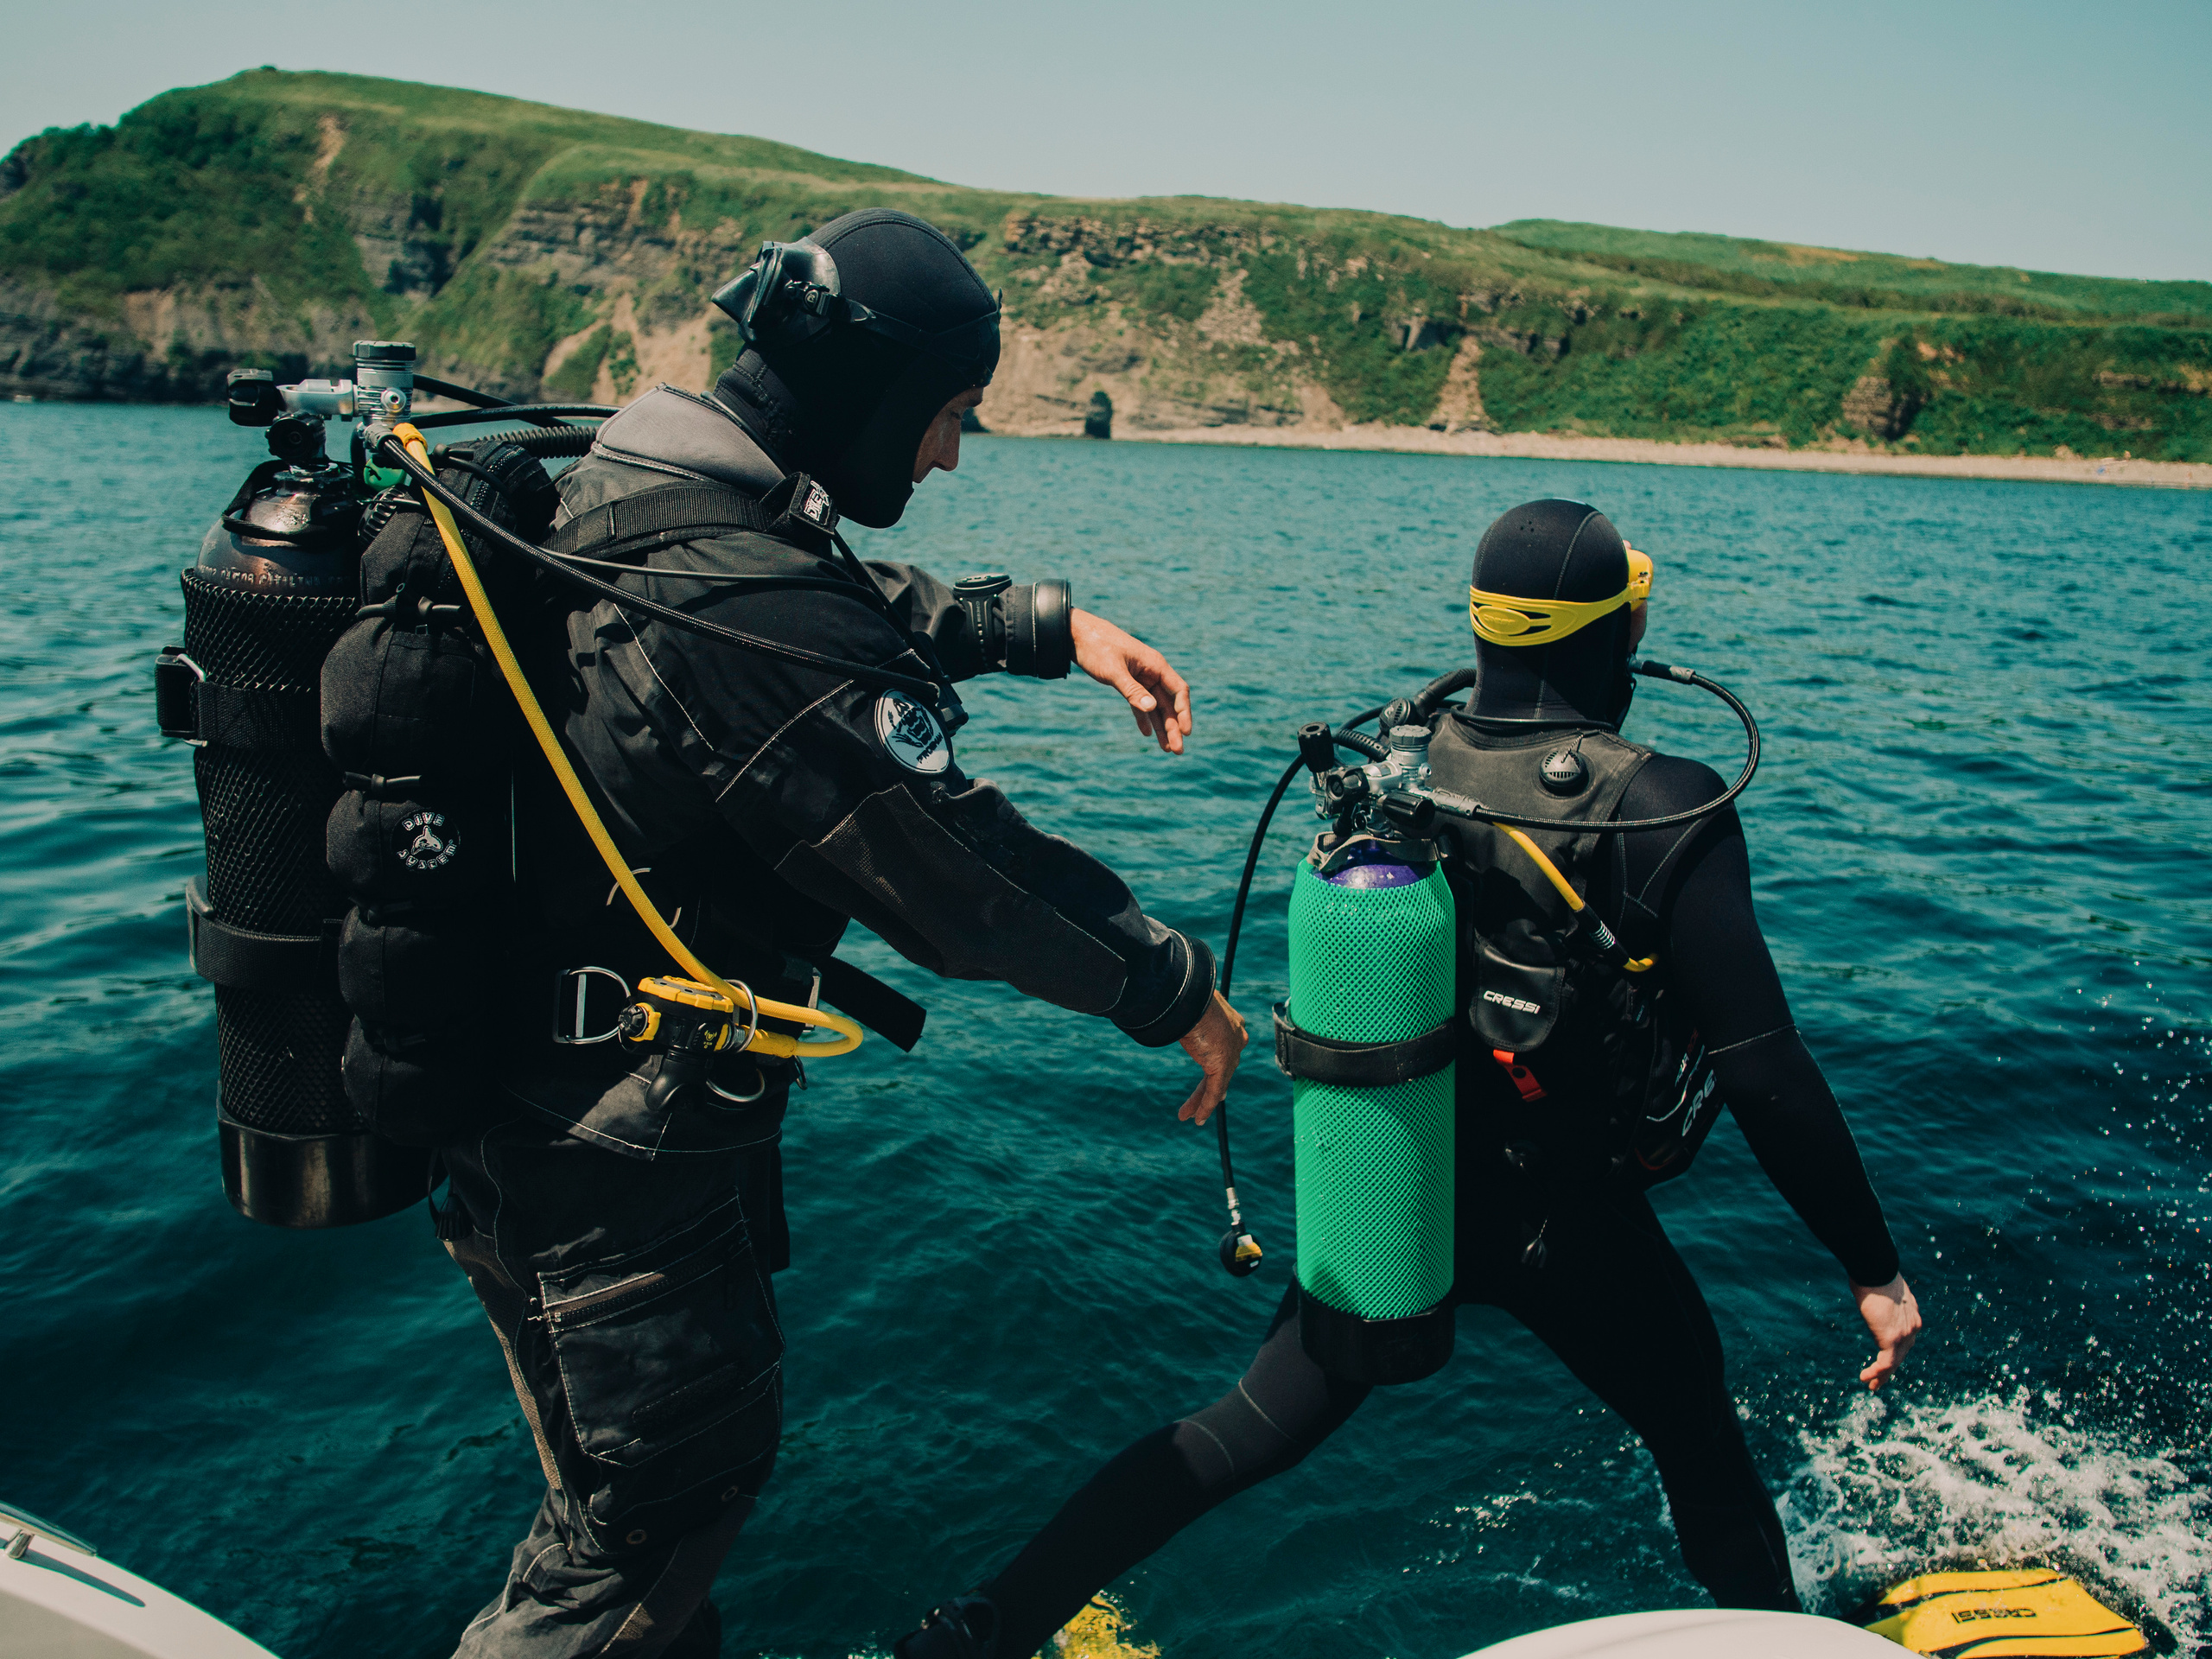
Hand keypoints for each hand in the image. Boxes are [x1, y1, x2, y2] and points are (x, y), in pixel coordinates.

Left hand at [1071, 608, 1193, 753]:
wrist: (1077, 634)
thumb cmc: (1097, 647)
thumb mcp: (1113, 671)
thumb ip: (1132, 690)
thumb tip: (1152, 708)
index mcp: (1155, 665)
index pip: (1178, 691)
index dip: (1184, 712)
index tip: (1185, 732)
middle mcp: (1152, 672)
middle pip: (1168, 704)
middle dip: (1173, 727)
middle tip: (1177, 751)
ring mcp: (1140, 678)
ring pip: (1155, 706)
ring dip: (1161, 727)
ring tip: (1166, 749)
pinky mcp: (1127, 682)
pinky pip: (1139, 703)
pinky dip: (1143, 718)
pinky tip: (1146, 734)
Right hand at [1175, 993, 1247, 1125]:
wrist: (1191, 996)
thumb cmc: (1186, 995)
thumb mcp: (1188, 1005)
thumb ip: (1186, 1014)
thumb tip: (1165, 1003)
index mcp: (1232, 1023)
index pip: (1224, 1049)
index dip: (1215, 1066)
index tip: (1208, 1078)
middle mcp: (1236, 1040)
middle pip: (1221, 1071)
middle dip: (1208, 1089)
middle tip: (1199, 1104)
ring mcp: (1231, 1054)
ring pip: (1216, 1085)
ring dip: (1200, 1102)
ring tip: (1187, 1116)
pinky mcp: (1222, 1065)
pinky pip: (1214, 1092)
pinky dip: (1204, 1107)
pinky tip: (1197, 1119)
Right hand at [1852, 1273, 1921, 1389]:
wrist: (1877, 1268)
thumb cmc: (1874, 1272)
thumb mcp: (1882, 1288)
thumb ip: (1881, 1299)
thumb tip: (1868, 1290)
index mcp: (1912, 1314)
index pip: (1906, 1339)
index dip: (1896, 1351)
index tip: (1885, 1358)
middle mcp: (1913, 1327)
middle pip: (1903, 1354)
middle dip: (1891, 1369)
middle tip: (1880, 1380)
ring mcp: (1905, 1334)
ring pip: (1895, 1362)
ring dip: (1882, 1376)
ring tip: (1872, 1386)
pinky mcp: (1892, 1339)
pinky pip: (1886, 1363)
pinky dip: (1876, 1373)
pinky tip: (1864, 1377)